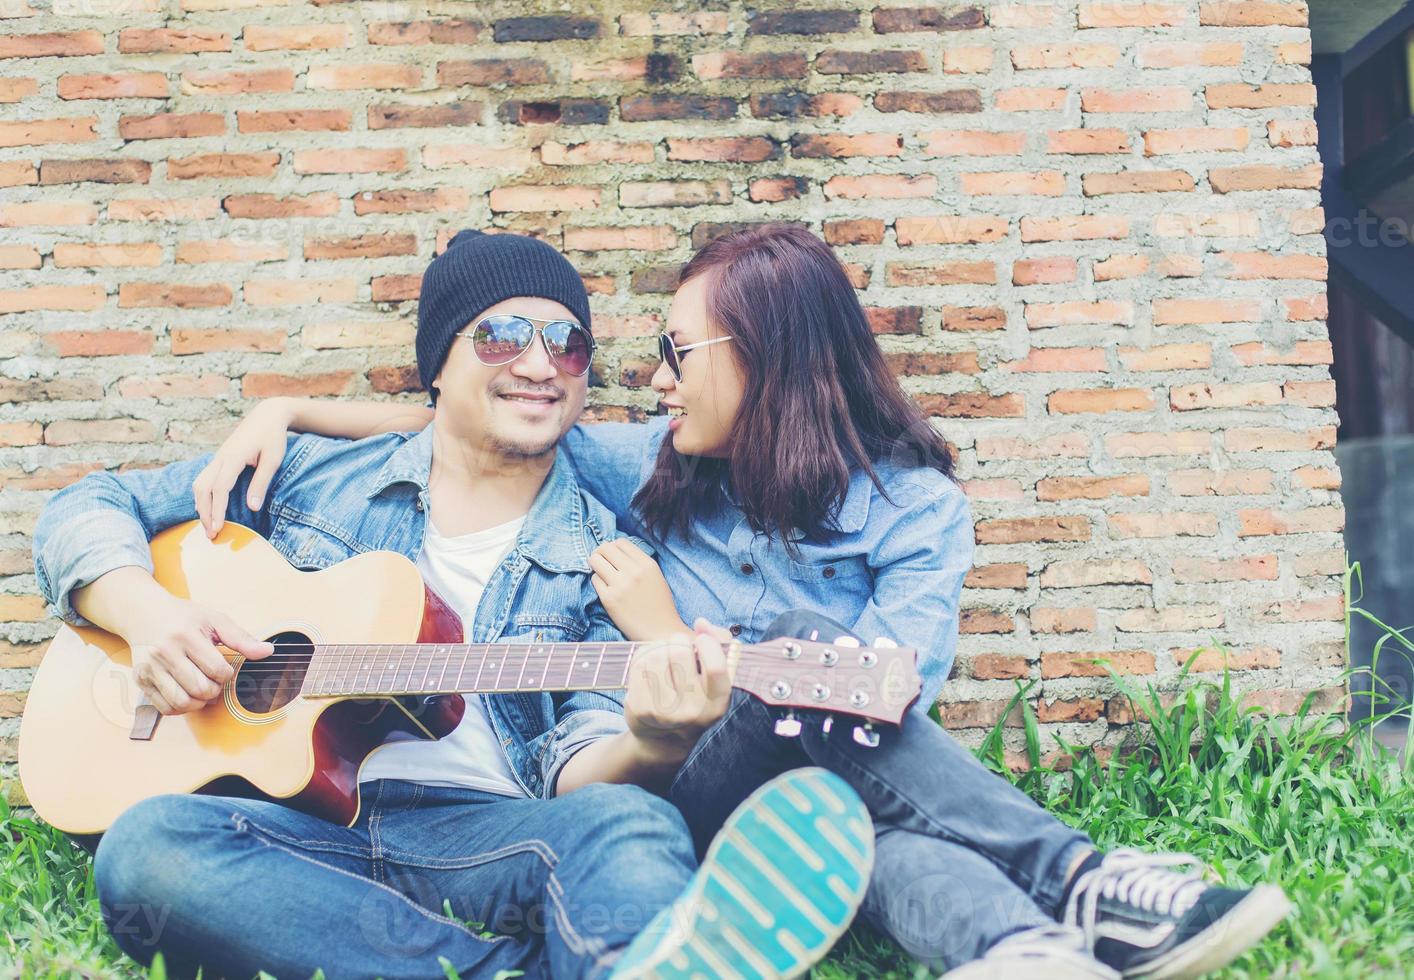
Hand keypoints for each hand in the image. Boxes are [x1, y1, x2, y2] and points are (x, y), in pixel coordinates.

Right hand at [121, 595, 273, 714]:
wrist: (144, 613)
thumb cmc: (183, 617)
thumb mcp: (214, 619)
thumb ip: (241, 637)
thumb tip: (268, 651)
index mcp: (185, 636)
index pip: (217, 670)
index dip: (227, 674)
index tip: (223, 668)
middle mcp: (164, 653)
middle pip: (200, 689)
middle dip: (214, 690)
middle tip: (214, 680)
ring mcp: (150, 668)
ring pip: (182, 702)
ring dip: (199, 702)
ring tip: (202, 689)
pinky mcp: (140, 680)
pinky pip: (164, 708)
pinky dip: (180, 708)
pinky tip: (186, 694)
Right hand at [193, 397, 295, 538]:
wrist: (267, 415)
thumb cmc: (273, 437)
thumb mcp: (273, 460)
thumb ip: (261, 483)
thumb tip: (252, 508)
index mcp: (233, 457)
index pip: (219, 488)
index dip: (217, 510)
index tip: (218, 529)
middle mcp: (220, 458)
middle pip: (202, 488)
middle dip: (203, 512)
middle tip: (211, 535)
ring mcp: (217, 458)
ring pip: (199, 483)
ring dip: (200, 505)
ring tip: (208, 525)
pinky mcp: (219, 459)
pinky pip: (204, 479)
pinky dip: (202, 495)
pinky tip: (208, 509)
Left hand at [589, 539, 686, 640]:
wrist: (660, 632)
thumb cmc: (659, 605)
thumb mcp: (656, 576)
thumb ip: (639, 562)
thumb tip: (615, 549)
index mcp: (647, 564)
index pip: (621, 542)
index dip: (614, 547)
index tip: (613, 556)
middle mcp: (633, 572)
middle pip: (605, 548)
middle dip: (601, 553)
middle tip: (602, 562)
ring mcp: (620, 585)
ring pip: (596, 560)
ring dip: (596, 565)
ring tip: (601, 573)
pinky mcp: (609, 599)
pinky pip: (594, 580)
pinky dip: (598, 582)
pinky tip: (606, 589)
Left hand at [623, 619, 732, 766]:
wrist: (664, 740)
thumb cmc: (694, 698)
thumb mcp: (714, 679)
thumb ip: (718, 644)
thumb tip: (702, 622)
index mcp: (717, 704)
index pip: (715, 667)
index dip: (708, 644)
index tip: (702, 640)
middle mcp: (692, 712)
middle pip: (680, 652)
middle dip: (678, 641)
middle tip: (678, 647)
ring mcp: (664, 712)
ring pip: (656, 654)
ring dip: (659, 647)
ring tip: (663, 657)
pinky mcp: (640, 709)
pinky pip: (639, 664)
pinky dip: (643, 657)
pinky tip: (649, 667)